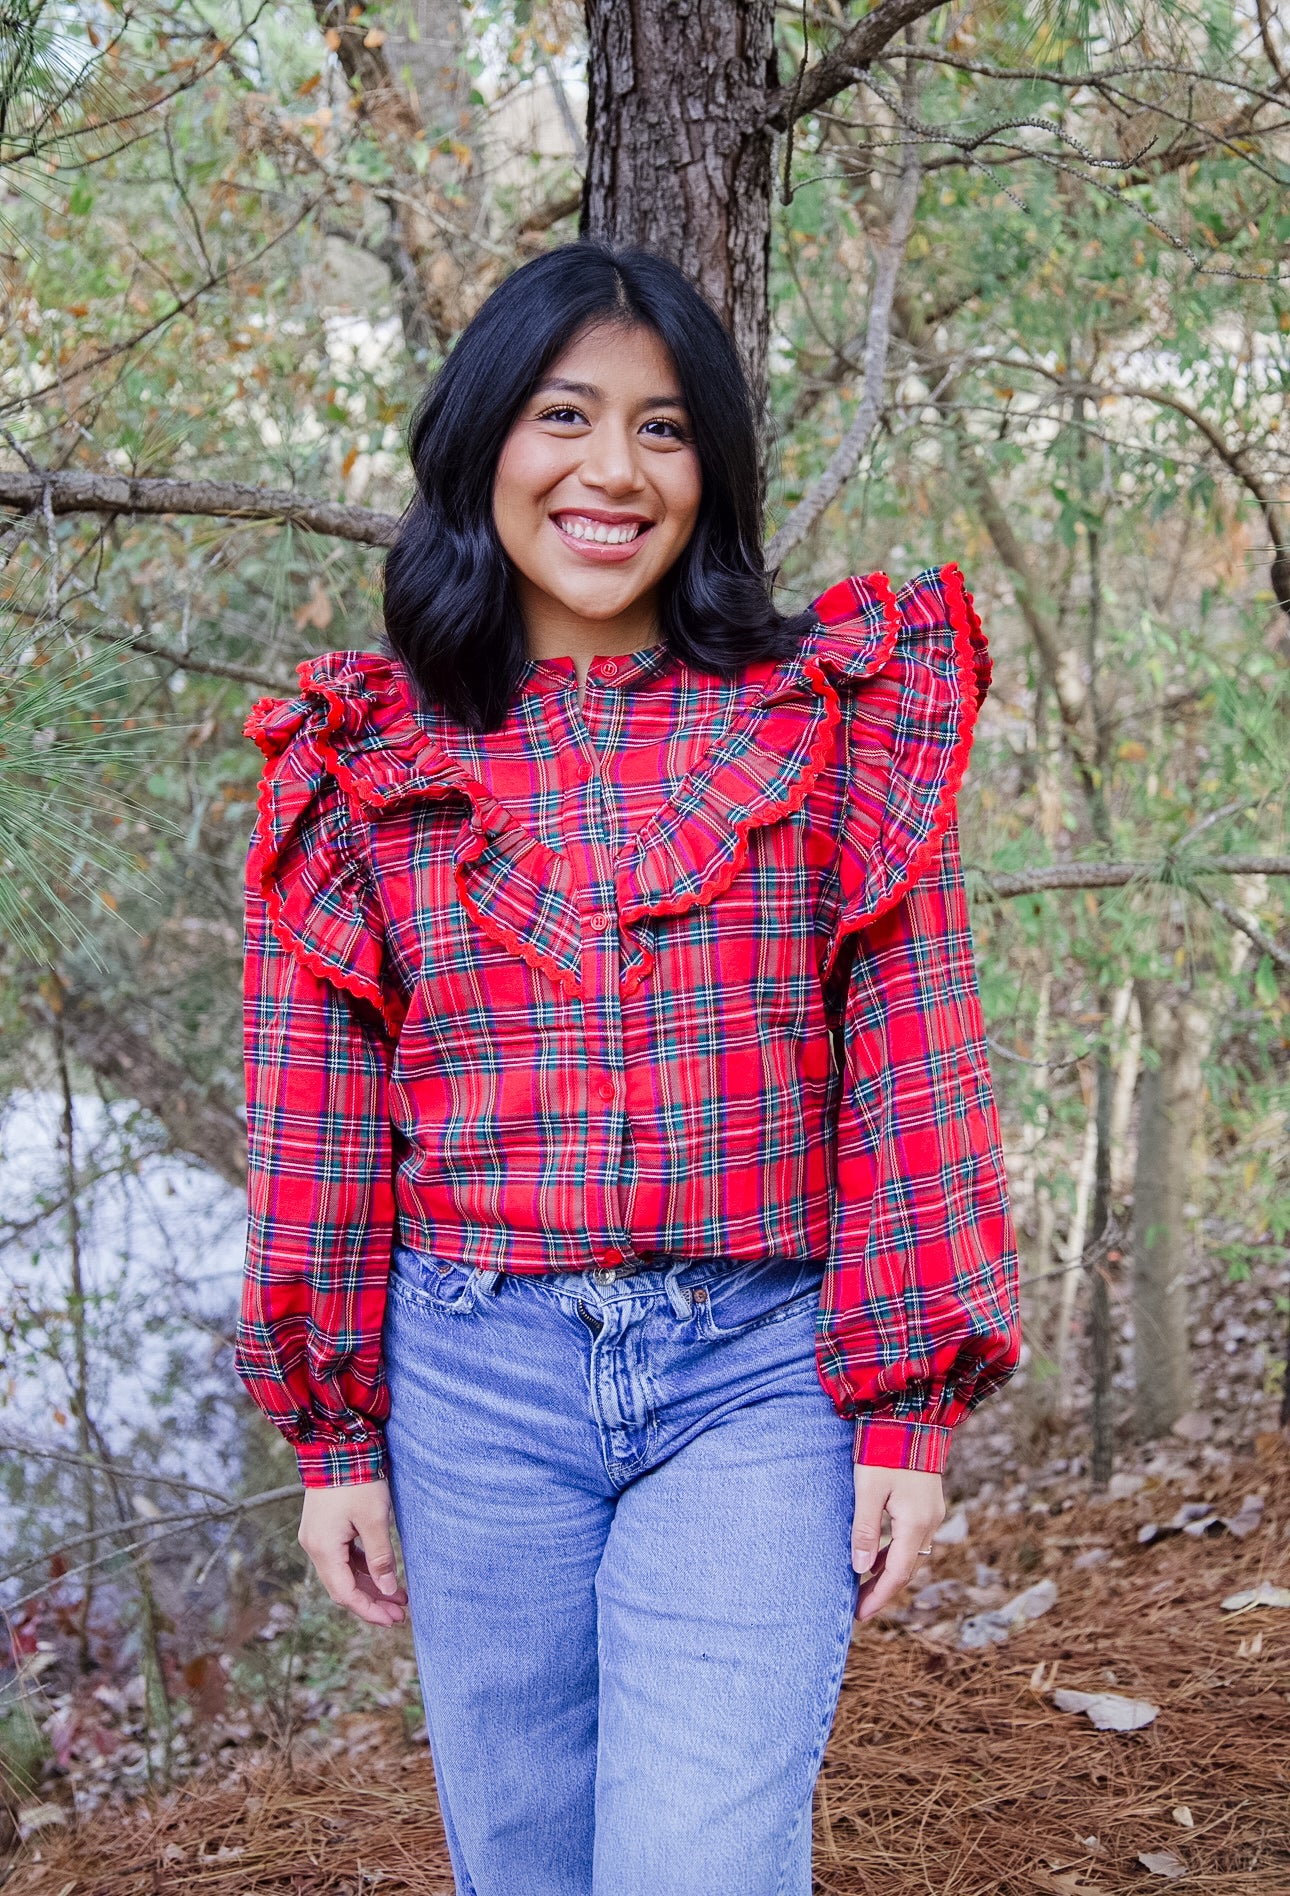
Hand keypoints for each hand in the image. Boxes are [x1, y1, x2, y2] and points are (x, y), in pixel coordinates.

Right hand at [298, 1479, 409, 1626]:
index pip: (346, 1594)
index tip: (393, 1620)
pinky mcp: (325, 1527)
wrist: (338, 1446)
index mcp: (323, 1549)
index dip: (369, 1610)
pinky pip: (343, 1557)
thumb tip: (387, 1590)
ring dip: (369, 1585)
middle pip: (343, 1587)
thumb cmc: (358, 1481)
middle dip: (371, 1602)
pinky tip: (381, 1572)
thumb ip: (380, 1557)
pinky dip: (362, 1567)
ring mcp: (317, 1537)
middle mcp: (314, 1547)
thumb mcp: (375, 1520)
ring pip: (343, 1572)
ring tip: (397, 1596)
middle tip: (399, 1614)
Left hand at [851, 1464, 944, 1622]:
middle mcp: (930, 1522)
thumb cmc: (884, 1450)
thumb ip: (865, 1529)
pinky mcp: (927, 1503)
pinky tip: (878, 1557)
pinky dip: (895, 1553)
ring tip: (863, 1587)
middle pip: (907, 1568)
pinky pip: (912, 1539)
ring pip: (910, 1554)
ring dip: (889, 1572)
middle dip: (882, 1590)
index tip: (860, 1615)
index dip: (879, 1596)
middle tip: (858, 1607)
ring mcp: (931, 1512)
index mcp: (916, 1522)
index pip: (898, 1573)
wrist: (909, 1416)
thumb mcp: (868, 1489)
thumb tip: (861, 1568)